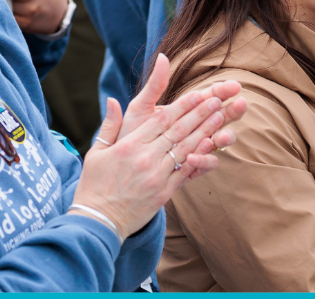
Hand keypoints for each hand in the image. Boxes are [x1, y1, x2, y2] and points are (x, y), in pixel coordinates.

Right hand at [71, 54, 247, 235]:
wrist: (99, 221)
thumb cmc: (94, 185)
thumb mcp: (97, 152)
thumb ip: (110, 125)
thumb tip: (113, 100)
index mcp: (129, 145)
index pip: (161, 120)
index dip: (181, 106)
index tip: (197, 94)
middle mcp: (145, 158)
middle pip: (178, 131)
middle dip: (199, 113)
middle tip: (216, 99)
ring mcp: (157, 176)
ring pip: (186, 148)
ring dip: (205, 131)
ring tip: (220, 116)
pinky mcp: (164, 193)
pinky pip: (185, 172)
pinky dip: (199, 158)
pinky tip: (211, 145)